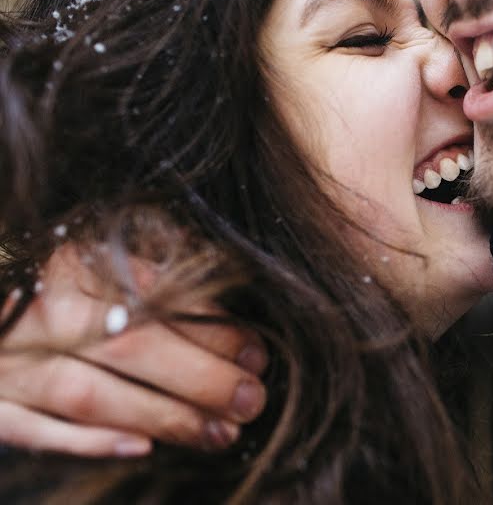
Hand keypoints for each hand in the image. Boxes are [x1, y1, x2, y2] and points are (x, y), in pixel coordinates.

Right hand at [0, 244, 268, 456]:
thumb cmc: (53, 284)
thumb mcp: (98, 259)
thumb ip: (152, 273)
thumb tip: (224, 304)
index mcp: (78, 266)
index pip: (157, 300)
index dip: (214, 331)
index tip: (255, 354)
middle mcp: (46, 312)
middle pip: (133, 347)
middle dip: (202, 379)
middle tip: (250, 400)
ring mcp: (12, 361)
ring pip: (95, 396)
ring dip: (166, 417)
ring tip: (220, 432)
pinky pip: (35, 431)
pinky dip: (87, 442)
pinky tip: (141, 447)